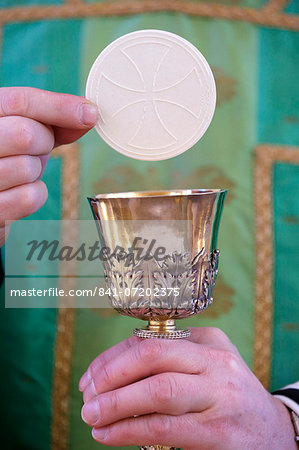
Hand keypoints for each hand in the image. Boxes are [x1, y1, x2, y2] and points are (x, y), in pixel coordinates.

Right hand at [0, 87, 97, 245]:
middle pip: (26, 134)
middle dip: (44, 142)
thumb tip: (89, 114)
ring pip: (29, 167)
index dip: (59, 107)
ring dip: (36, 170)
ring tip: (19, 169)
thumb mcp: (21, 129)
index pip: (19, 102)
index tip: (90, 114)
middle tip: (35, 148)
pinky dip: (35, 194)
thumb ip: (51, 120)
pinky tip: (18, 190)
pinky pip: (30, 198)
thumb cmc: (5, 155)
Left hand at [79, 328, 295, 449]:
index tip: (90, 378)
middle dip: (111, 374)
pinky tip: (109, 435)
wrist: (273, 431)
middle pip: (152, 356)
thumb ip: (168, 363)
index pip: (149, 340)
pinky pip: (166, 428)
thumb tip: (110, 374)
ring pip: (158, 391)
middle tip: (87, 395)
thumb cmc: (226, 395)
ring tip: (91, 416)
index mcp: (207, 340)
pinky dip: (130, 430)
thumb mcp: (204, 367)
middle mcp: (215, 361)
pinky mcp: (220, 432)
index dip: (111, 358)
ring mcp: (220, 395)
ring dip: (116, 404)